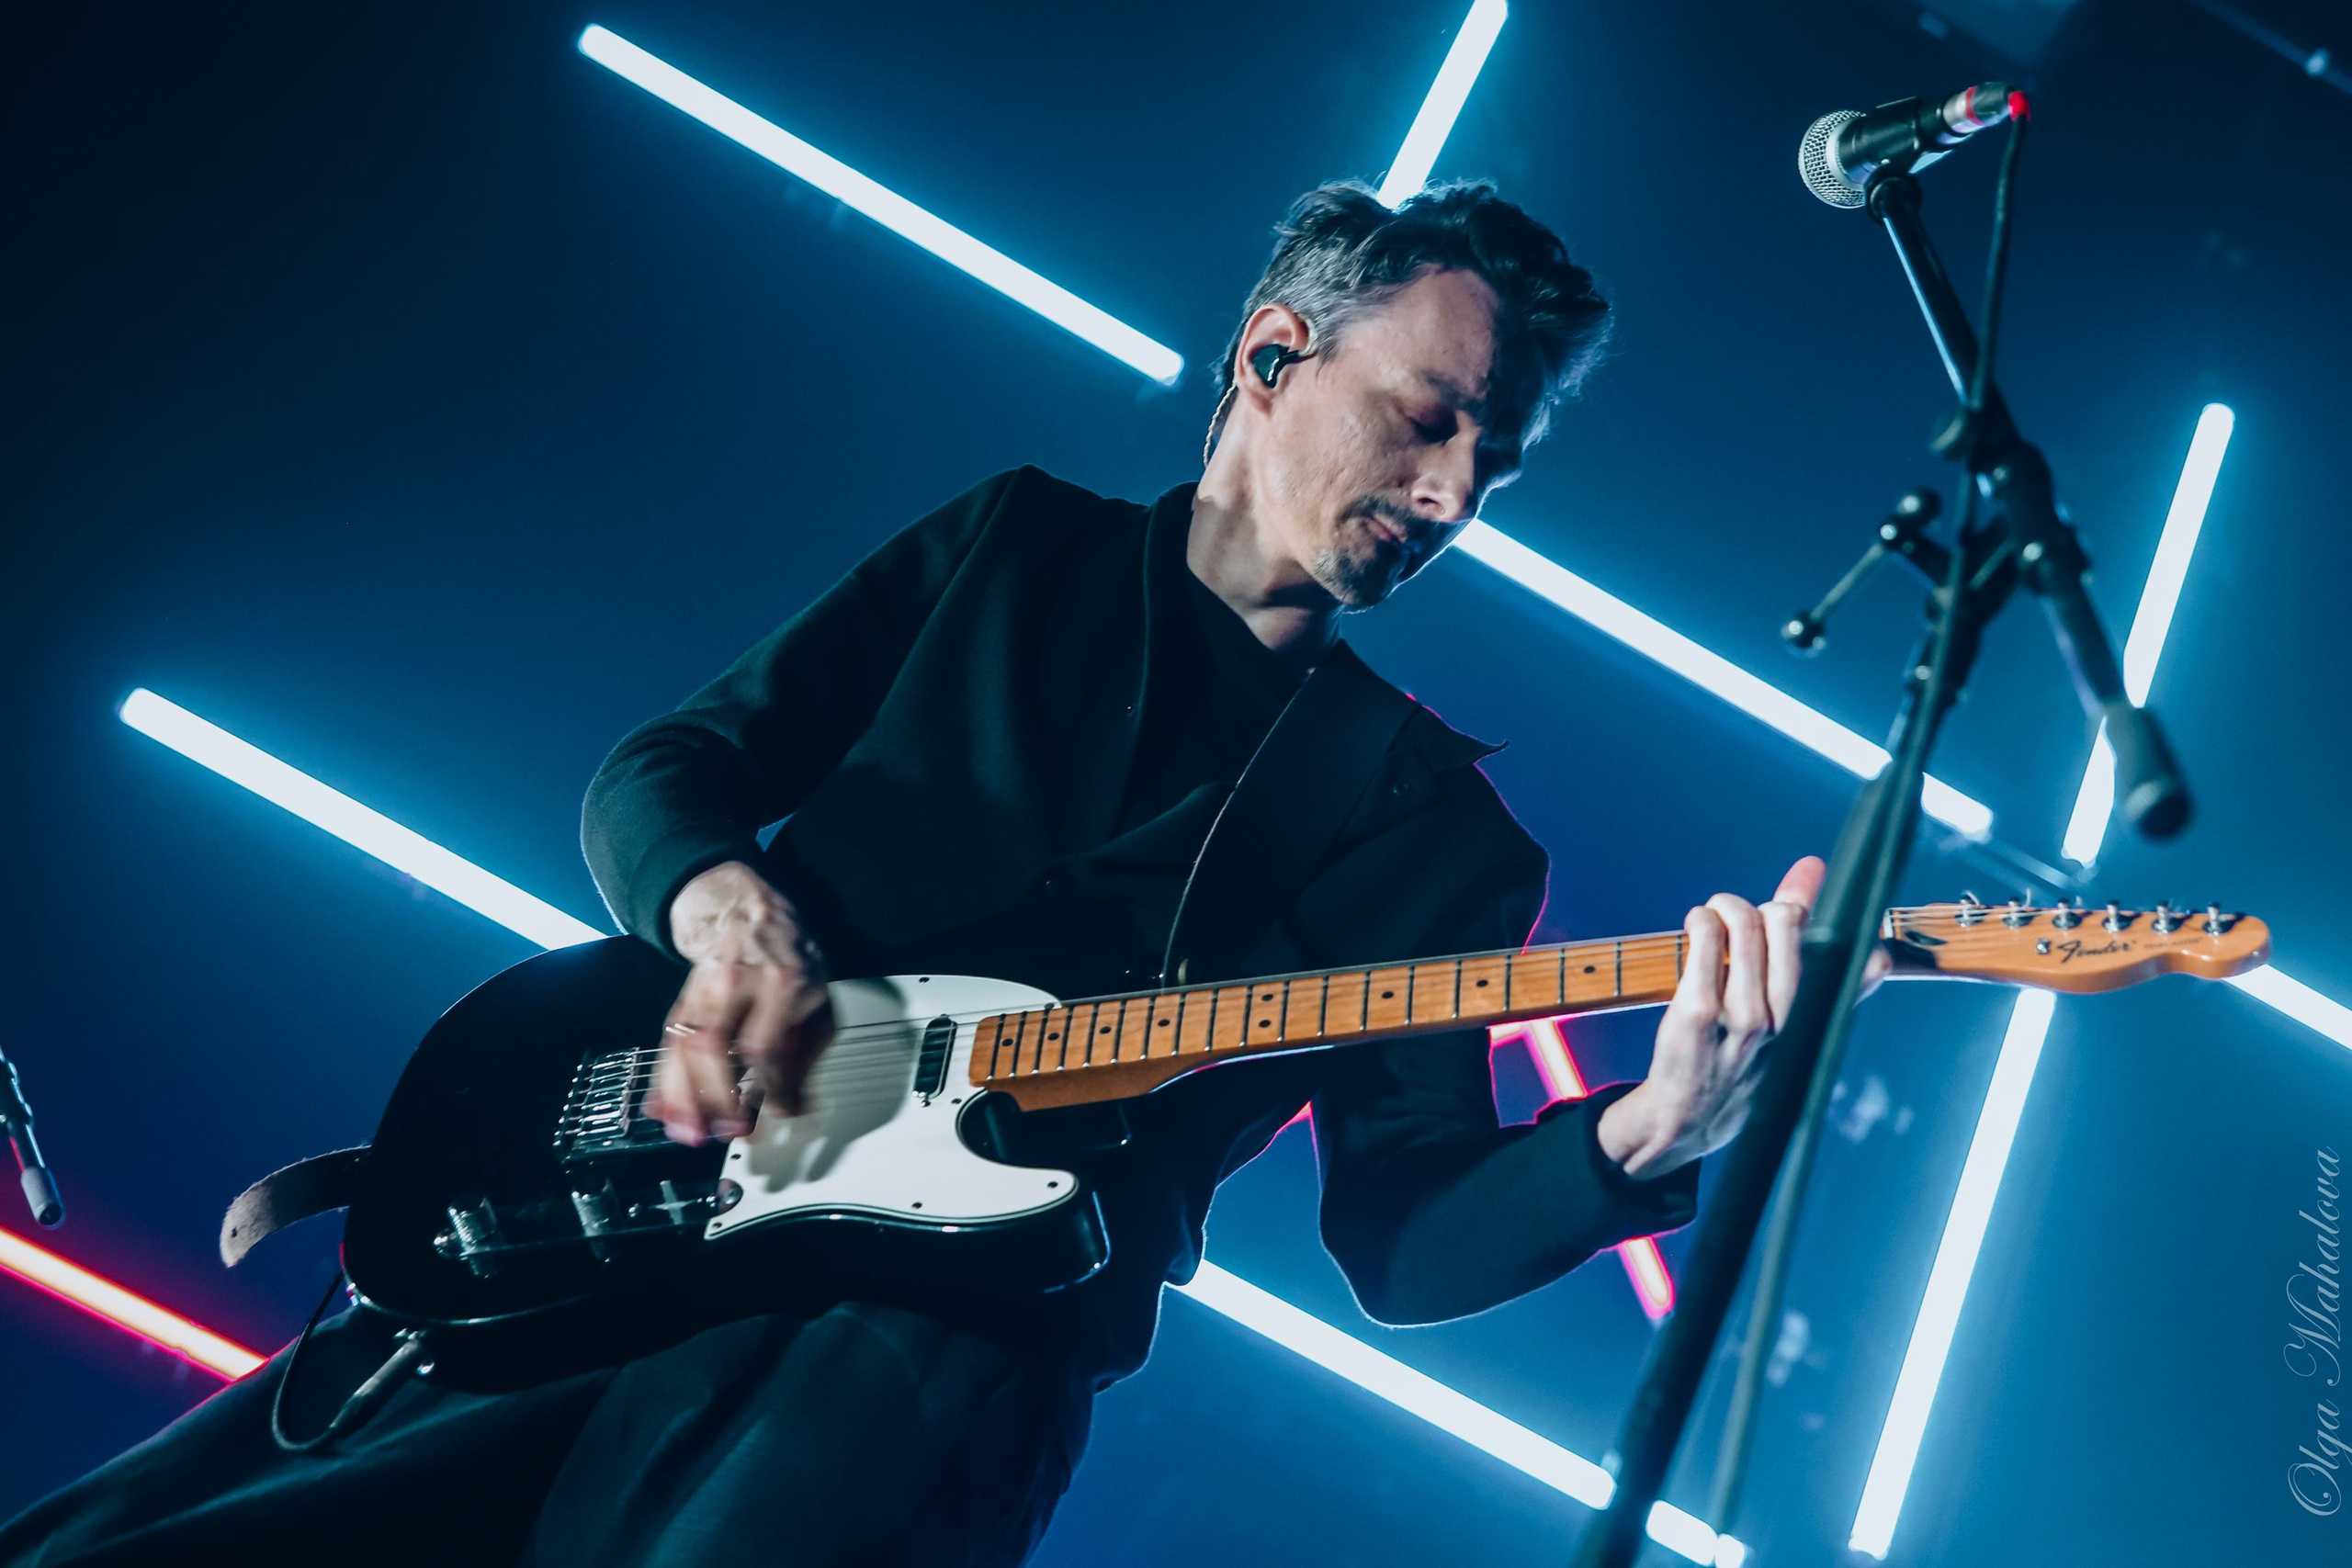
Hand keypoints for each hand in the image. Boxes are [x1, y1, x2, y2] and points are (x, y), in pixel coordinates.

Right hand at [646, 860, 834, 1143]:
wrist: (743, 914)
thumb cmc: (787, 959)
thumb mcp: (817, 997)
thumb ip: (808, 1053)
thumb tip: (797, 1106)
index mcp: (780, 982)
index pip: (766, 1044)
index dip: (769, 1086)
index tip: (779, 1115)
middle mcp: (735, 984)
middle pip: (715, 1044)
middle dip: (718, 1095)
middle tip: (729, 1131)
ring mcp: (703, 991)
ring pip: (683, 1046)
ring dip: (683, 1097)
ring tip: (689, 1133)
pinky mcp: (682, 1003)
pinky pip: (667, 1045)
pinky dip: (664, 1081)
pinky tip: (662, 1109)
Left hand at [1598, 855, 1892, 1179]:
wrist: (1689, 1119)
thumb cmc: (1744, 1065)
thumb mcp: (1795, 1028)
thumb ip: (1816, 966)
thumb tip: (1853, 923)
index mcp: (1815, 1024)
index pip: (1852, 966)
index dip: (1841, 917)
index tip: (1818, 876)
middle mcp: (1786, 1021)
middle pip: (1786, 925)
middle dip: (1768, 905)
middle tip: (1746, 914)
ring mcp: (1742, 1018)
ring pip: (1745, 924)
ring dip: (1726, 906)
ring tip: (1716, 915)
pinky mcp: (1698, 1013)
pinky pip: (1706, 939)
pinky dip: (1702, 920)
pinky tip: (1698, 927)